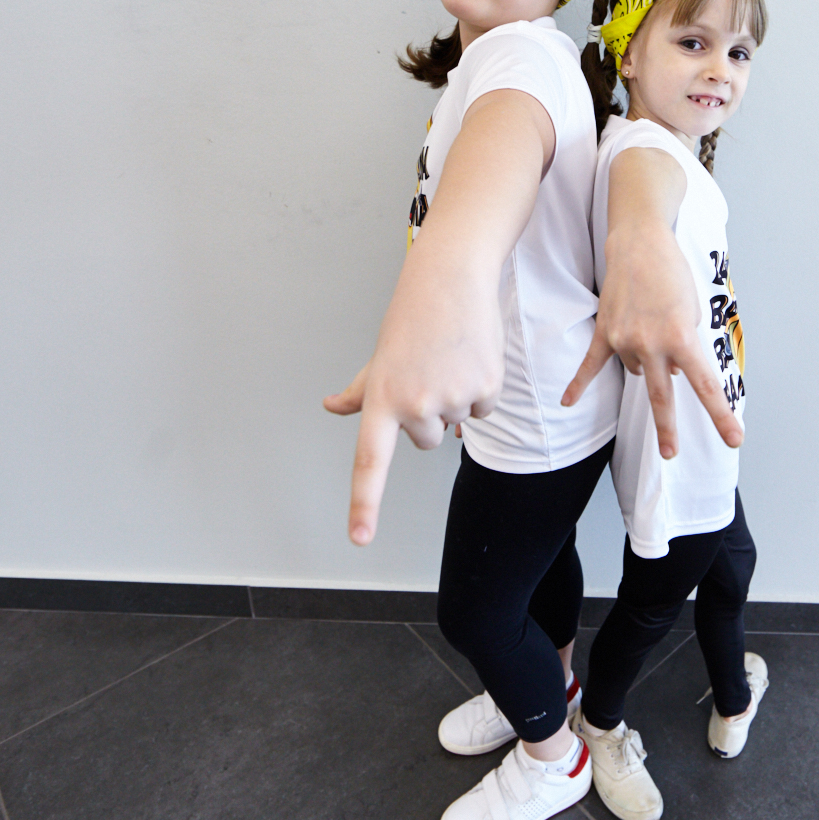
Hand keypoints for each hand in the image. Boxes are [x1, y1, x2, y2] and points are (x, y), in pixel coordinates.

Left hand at [324, 271, 501, 544]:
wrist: (450, 280)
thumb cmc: (411, 318)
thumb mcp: (380, 357)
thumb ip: (361, 393)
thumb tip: (332, 406)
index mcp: (382, 400)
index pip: (370, 463)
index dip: (364, 504)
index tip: (360, 539)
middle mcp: (415, 405)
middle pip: (426, 440)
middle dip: (429, 414)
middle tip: (427, 371)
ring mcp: (451, 397)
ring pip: (456, 423)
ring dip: (456, 397)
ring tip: (448, 357)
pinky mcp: (486, 387)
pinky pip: (484, 408)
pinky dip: (481, 387)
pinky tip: (470, 357)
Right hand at [561, 148, 741, 458]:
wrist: (640, 243)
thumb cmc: (673, 275)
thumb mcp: (694, 312)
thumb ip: (685, 348)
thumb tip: (672, 374)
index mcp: (683, 338)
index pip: (705, 385)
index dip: (720, 416)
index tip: (733, 439)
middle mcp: (653, 344)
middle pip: (661, 397)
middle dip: (668, 428)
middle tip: (671, 453)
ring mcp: (625, 340)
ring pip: (638, 371)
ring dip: (648, 361)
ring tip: (652, 325)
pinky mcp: (604, 333)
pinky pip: (591, 365)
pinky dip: (578, 384)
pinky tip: (567, 402)